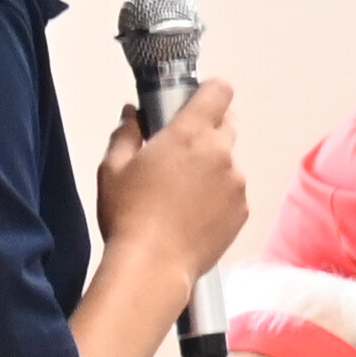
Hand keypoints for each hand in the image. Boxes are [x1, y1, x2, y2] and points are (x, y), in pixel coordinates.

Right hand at [98, 83, 249, 283]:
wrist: (153, 266)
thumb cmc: (128, 214)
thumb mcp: (113, 168)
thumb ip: (126, 133)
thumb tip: (133, 114)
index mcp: (190, 134)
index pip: (219, 91)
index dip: (209, 91)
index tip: (195, 101)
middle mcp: (222, 153)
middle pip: (228, 124)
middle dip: (208, 129)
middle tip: (180, 149)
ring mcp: (237, 183)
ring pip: (229, 161)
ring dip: (212, 166)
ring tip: (182, 191)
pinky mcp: (242, 210)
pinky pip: (233, 191)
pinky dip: (218, 194)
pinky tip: (192, 212)